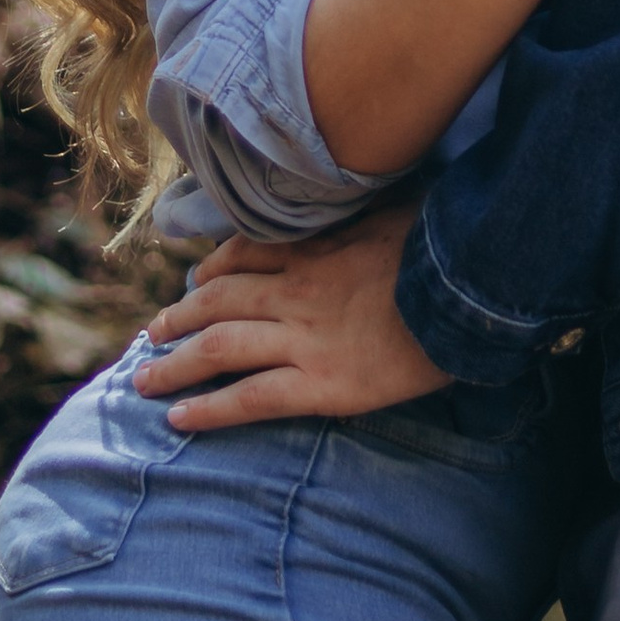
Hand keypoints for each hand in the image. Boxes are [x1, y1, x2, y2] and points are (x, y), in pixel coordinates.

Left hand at [130, 205, 449, 432]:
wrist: (474, 293)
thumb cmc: (447, 248)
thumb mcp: (401, 209)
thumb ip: (367, 211)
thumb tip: (364, 200)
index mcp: (317, 249)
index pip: (245, 254)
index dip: (212, 270)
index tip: (197, 280)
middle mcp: (298, 291)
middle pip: (218, 301)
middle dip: (179, 318)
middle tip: (153, 333)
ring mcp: (305, 339)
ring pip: (220, 348)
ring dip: (175, 363)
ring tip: (145, 378)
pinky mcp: (322, 385)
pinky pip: (251, 399)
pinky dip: (210, 410)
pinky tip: (180, 420)